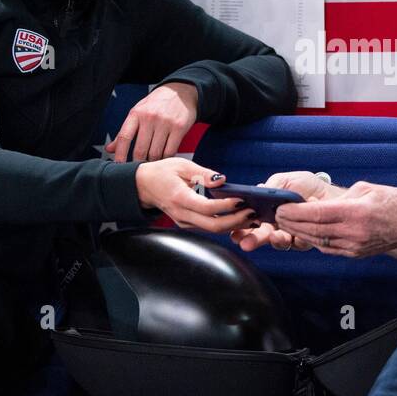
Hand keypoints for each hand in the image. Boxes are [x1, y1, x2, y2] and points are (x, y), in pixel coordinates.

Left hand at [107, 83, 198, 161]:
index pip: (124, 137)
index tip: (118, 166)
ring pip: (155, 153)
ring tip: (152, 163)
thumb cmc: (156, 104)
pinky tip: (164, 158)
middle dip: (138, 162)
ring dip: (153, 162)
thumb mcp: (138, 112)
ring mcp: (165, 123)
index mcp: (136, 114)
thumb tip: (109, 149)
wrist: (181, 91)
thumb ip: (125, 131)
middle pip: (140, 149)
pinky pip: (170, 151)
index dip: (120, 154)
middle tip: (139, 168)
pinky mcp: (179, 128)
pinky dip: (166, 158)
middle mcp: (149, 117)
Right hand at [135, 158, 253, 232]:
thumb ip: (203, 173)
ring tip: (252, 216)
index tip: (242, 199)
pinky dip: (225, 224)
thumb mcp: (182, 165)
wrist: (143, 186)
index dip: (226, 206)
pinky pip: (208, 228)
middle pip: (213, 226)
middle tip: (253, 212)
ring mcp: (184, 222)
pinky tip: (238, 217)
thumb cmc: (162, 172)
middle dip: (236, 221)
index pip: (207, 207)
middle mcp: (182, 214)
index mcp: (180, 198)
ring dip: (234, 225)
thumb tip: (222, 180)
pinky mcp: (187, 224)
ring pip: (212, 230)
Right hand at [229, 171, 344, 252]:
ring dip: (275, 240)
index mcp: (266, 211)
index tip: (234, 232)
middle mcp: (275, 225)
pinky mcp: (305, 240)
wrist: (330, 193)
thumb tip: (257, 190)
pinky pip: (299, 243)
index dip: (239, 228)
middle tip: (246, 242)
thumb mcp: (284, 180)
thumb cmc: (306, 186)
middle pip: (260, 236)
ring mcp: (290, 234)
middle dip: (252, 240)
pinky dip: (299, 234)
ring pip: (278, 243)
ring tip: (276, 235)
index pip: (248, 222)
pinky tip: (302, 221)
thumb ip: (270, 186)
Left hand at [273, 182, 396, 257]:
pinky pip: (328, 248)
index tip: (281, 207)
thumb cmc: (394, 201)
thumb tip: (317, 204)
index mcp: (356, 212)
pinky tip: (303, 234)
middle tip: (276, 216)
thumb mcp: (366, 189)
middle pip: (314, 230)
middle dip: (291, 223)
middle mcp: (354, 232)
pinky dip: (313, 241)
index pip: (318, 214)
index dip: (296, 212)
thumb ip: (340, 198)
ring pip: (318, 241)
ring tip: (284, 224)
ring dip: (298, 233)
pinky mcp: (356, 253)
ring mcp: (354, 246)